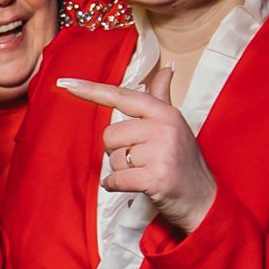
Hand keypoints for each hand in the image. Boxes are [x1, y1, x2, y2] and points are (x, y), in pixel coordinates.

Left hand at [58, 66, 216, 233]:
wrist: (203, 199)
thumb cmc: (183, 161)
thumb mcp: (176, 125)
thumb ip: (162, 98)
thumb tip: (165, 70)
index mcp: (164, 113)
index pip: (121, 96)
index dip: (91, 90)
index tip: (65, 82)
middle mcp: (164, 128)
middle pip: (110, 134)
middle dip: (116, 151)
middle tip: (139, 160)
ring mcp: (161, 152)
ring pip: (112, 158)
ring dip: (120, 170)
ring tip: (143, 173)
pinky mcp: (156, 177)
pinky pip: (115, 179)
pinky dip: (115, 185)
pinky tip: (132, 186)